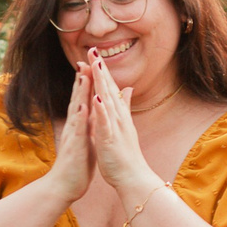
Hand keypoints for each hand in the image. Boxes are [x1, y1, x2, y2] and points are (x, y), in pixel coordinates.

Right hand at [40, 68, 94, 202]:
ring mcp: (73, 135)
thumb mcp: (87, 139)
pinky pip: (77, 130)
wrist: (65, 186)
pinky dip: (80, 117)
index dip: (87, 82)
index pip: (83, 99)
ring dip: (79, 93)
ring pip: (76, 110)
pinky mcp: (74, 147)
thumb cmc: (77, 164)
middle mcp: (74, 126)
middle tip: (84, 60)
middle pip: (77, 99)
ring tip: (82, 75)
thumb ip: (89, 124)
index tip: (91, 64)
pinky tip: (82, 106)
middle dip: (81, 80)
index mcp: (79, 125)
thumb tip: (94, 112)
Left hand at [86, 51, 160, 197]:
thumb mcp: (124, 126)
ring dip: (101, 82)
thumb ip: (125, 106)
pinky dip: (101, 108)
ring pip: (107, 100)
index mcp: (118, 114)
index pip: (109, 88)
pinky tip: (97, 96)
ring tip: (95, 65)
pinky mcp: (110, 138)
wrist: (132, 176)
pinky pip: (105, 121)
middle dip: (100, 69)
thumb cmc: (126, 155)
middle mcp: (118, 116)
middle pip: (108, 88)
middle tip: (93, 49)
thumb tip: (128, 89)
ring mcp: (115, 126)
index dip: (102, 70)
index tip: (94, 53)